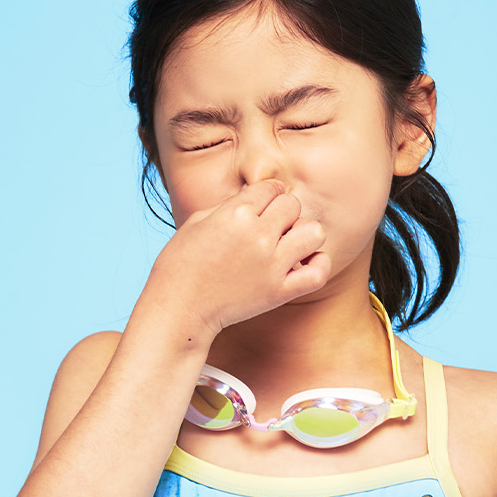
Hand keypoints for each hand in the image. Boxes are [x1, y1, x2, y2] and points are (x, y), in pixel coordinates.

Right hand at [145, 179, 330, 337]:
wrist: (179, 308)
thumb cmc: (181, 264)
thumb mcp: (198, 221)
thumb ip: (232, 205)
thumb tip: (260, 195)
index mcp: (236, 214)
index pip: (271, 188)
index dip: (266, 195)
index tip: (258, 208)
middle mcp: (258, 237)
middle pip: (293, 205)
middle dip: (282, 213)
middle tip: (268, 229)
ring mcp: (272, 266)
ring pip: (314, 232)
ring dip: (304, 234)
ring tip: (288, 244)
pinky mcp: (279, 292)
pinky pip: (318, 272)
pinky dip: (318, 265)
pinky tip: (304, 263)